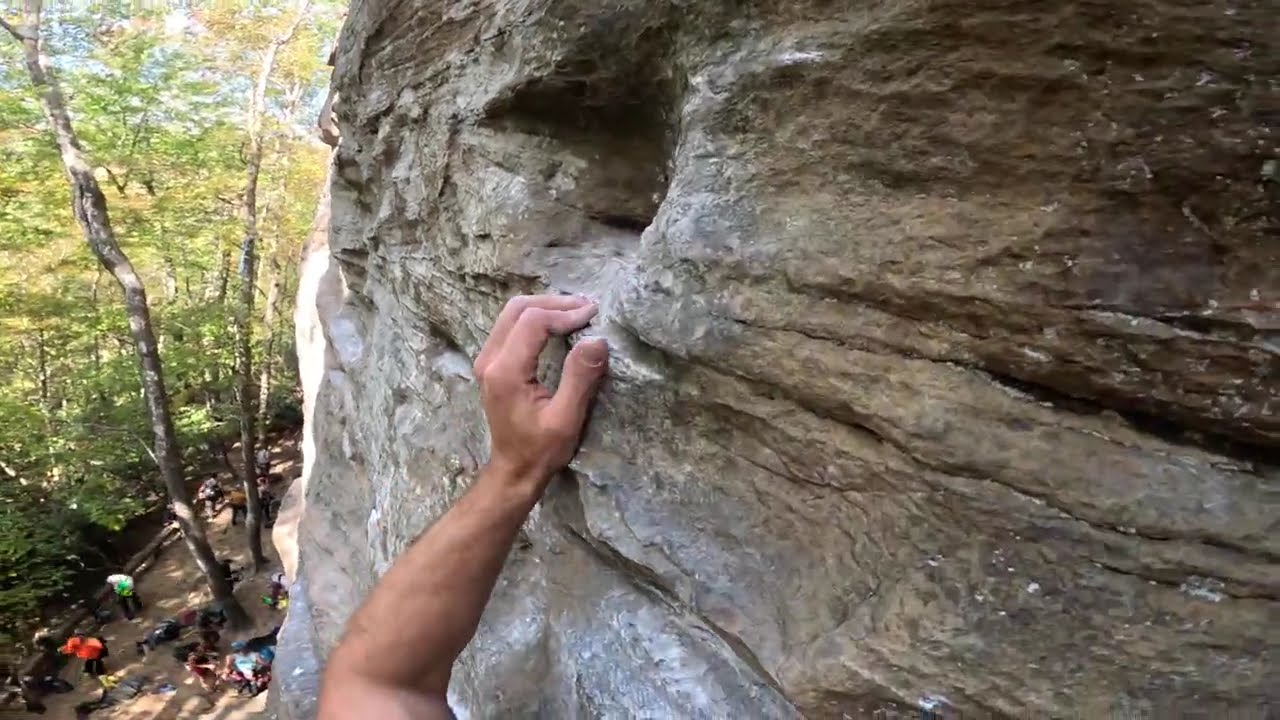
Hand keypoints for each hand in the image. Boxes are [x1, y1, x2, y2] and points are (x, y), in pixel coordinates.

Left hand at [473, 294, 608, 488]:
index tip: (594, 316)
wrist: (514, 470)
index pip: (533, 322)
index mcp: (505, 372)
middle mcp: (489, 360)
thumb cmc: (541, 450)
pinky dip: (535, 317)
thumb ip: (579, 378)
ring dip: (545, 307)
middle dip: (555, 303)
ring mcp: (486, 360)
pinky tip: (558, 323)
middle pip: (518, 309)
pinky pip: (510, 325)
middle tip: (588, 308)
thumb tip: (597, 340)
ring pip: (512, 313)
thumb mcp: (566, 419)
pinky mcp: (491, 363)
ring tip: (577, 312)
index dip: (565, 313)